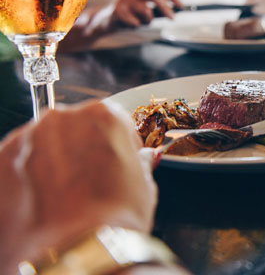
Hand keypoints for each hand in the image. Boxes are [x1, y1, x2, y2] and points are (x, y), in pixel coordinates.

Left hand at [0, 101, 157, 271]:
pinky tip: (41, 210)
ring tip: (62, 203)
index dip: (117, 146)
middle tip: (89, 186)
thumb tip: (144, 159)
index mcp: (101, 115)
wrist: (76, 254)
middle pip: (71, 130)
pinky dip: (25, 185)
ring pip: (39, 148)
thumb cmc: (113, 220)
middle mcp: (60, 119)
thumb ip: (140, 163)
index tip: (118, 165)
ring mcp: (23, 141)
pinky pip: (14, 169)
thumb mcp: (143, 187)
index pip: (111, 120)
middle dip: (79, 153)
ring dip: (49, 168)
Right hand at [111, 0, 182, 27]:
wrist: (105, 21)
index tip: (181, 7)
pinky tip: (130, 25)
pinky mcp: (117, 11)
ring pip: (145, 10)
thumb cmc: (129, 16)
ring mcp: (124, 0)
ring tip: (141, 22)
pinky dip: (136, 26)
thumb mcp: (143, 10)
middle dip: (165, 6)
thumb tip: (175, 12)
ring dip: (147, 20)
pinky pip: (135, 21)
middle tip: (172, 18)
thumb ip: (157, 9)